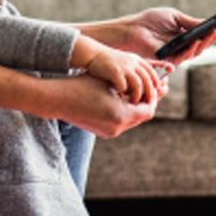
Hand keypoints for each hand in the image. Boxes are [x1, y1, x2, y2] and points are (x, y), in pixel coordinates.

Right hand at [42, 73, 168, 138]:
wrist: (59, 99)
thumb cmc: (83, 85)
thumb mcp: (109, 83)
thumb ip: (129, 87)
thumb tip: (145, 87)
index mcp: (121, 115)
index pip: (148, 110)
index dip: (153, 99)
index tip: (156, 88)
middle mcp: (117, 126)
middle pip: (141, 117)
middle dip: (146, 104)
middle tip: (150, 92)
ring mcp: (109, 131)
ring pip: (131, 121)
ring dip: (135, 109)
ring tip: (135, 96)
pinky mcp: (102, 132)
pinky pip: (120, 123)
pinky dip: (124, 113)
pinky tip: (120, 101)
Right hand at [86, 46, 170, 103]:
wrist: (92, 54)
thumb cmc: (107, 62)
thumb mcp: (124, 63)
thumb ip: (134, 72)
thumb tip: (144, 88)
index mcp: (136, 60)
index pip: (152, 73)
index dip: (155, 84)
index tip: (156, 94)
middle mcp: (132, 62)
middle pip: (148, 80)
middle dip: (149, 94)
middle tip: (147, 104)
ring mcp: (124, 66)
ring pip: (138, 85)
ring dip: (137, 96)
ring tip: (133, 103)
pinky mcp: (115, 71)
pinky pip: (124, 86)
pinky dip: (123, 93)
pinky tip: (119, 98)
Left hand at [119, 8, 215, 64]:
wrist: (134, 28)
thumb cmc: (151, 21)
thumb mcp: (174, 17)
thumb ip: (190, 22)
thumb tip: (209, 23)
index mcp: (185, 36)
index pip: (204, 36)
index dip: (215, 32)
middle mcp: (183, 47)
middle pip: (203, 45)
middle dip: (214, 37)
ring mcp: (177, 54)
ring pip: (196, 52)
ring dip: (205, 42)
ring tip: (213, 32)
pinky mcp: (169, 60)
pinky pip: (183, 56)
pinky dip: (191, 49)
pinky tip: (196, 41)